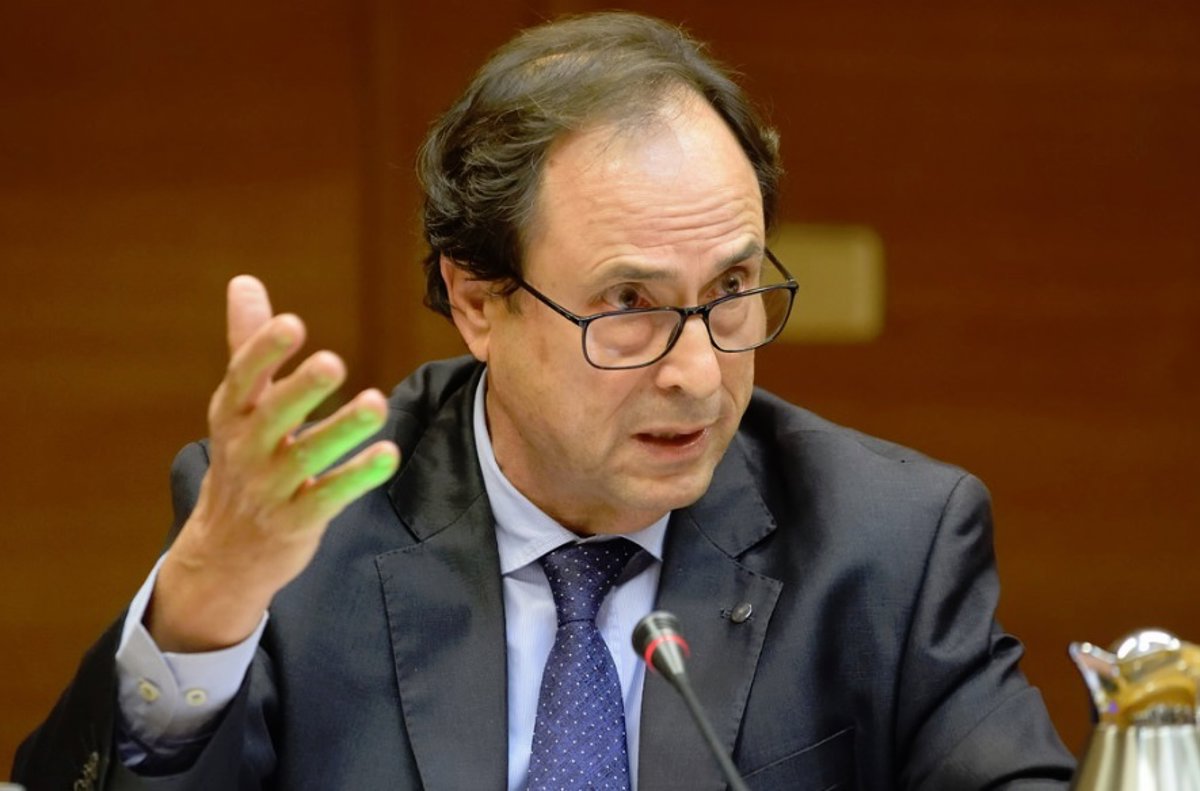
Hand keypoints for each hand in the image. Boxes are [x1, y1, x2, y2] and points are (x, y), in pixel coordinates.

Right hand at [146, 276, 398, 651]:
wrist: (227, 550)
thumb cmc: (242, 458)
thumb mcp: (238, 404)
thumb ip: (248, 344)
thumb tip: (245, 281)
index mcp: (232, 413)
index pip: (243, 377)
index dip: (264, 351)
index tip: (291, 323)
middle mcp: (246, 448)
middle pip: (273, 415)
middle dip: (301, 389)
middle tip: (334, 362)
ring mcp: (270, 487)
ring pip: (307, 456)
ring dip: (342, 430)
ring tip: (377, 403)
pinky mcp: (296, 520)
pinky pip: (329, 496)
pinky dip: (357, 476)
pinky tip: (388, 453)